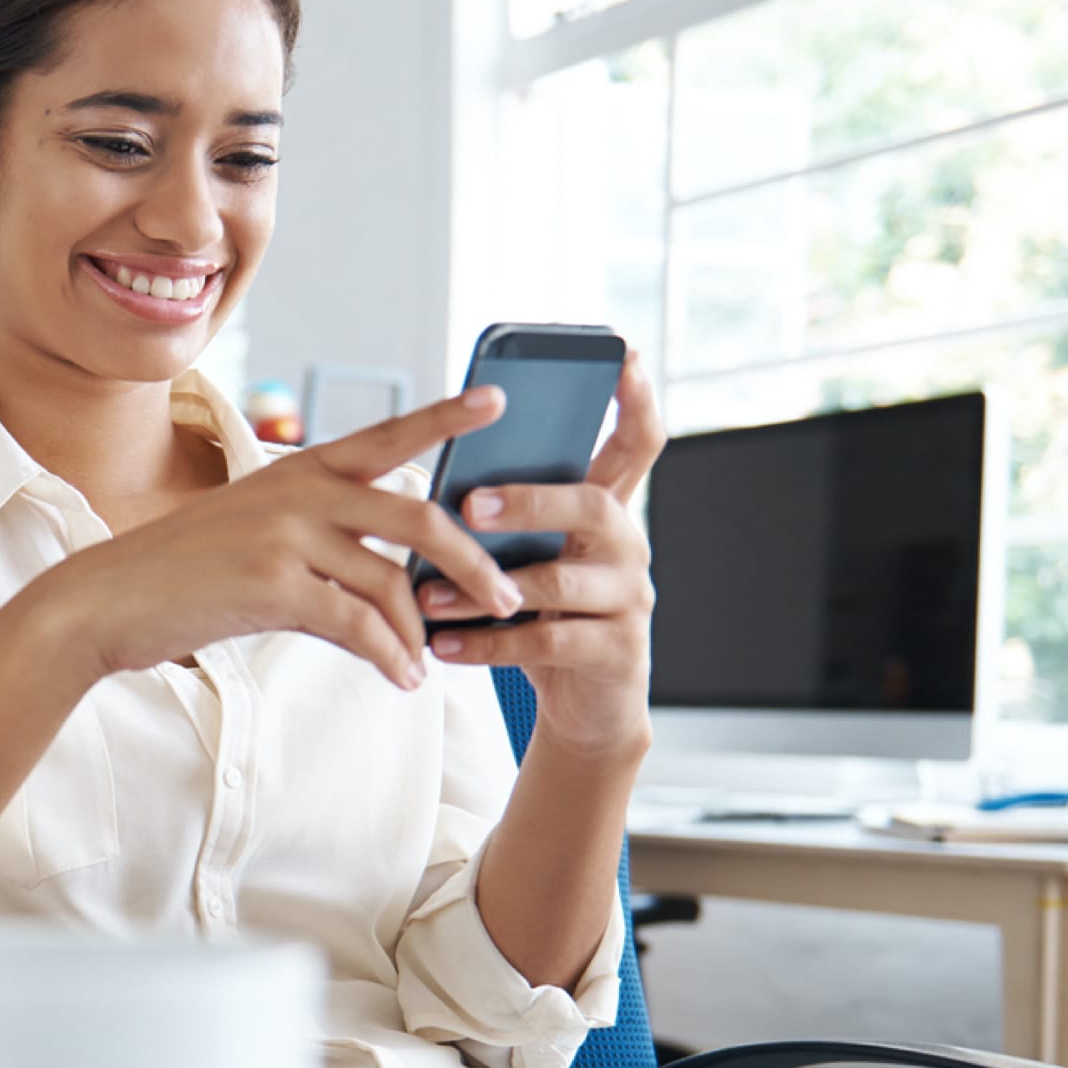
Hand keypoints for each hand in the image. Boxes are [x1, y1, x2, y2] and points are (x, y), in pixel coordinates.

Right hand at [35, 388, 530, 689]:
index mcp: (300, 468)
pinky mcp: (273, 585)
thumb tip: (388, 595)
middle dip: (472, 562)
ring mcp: (286, 534)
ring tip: (434, 663)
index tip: (498, 399)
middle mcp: (299, 491)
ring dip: (423, 630)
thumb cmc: (184, 574)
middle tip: (509, 594)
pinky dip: (389, 657)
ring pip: (391, 582)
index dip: (446, 417)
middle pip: (417, 517)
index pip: (388, 435)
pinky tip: (402, 679)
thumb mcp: (257, 537)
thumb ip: (324, 547)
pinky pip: (358, 625)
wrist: (107, 601)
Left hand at [415, 345, 663, 756]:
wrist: (584, 710)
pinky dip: (489, 645)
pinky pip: (547, 641)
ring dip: (485, 587)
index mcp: (607, 511)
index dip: (637, 401)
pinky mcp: (618, 653)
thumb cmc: (544, 619)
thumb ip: (507, 519)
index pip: (638, 444)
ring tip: (428, 597)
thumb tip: (441, 479)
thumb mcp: (529, 559)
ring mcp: (629, 600)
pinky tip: (445, 647)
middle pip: (593, 504)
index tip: (626, 357)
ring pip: (560, 581)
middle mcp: (628, 547)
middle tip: (469, 506)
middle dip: (529, 500)